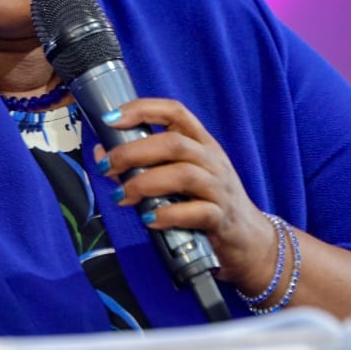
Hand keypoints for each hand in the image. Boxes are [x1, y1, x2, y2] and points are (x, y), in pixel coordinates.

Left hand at [93, 98, 277, 292]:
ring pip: (183, 174)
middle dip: (133, 152)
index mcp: (201, 142)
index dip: (142, 109)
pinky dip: (168, 215)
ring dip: (145, 183)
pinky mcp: (221, 218)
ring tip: (122, 196)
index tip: (111, 118)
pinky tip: (149, 220)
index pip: (175, 112)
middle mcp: (212, 159)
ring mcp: (219, 188)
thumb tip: (102, 154)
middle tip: (107, 167)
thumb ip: (144, 164)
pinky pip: (196, 212)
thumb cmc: (206, 202)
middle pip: (173, 143)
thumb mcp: (179, 176)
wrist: (248, 239)